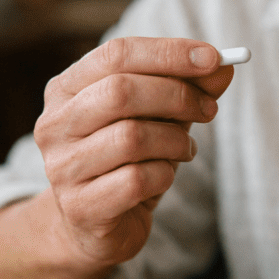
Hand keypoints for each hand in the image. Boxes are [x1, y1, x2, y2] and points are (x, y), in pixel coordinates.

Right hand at [33, 36, 233, 268]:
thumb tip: (224, 67)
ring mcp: (63, 167)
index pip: (116, 54)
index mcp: (66, 89)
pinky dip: (164, 175)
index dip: (169, 53)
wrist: (93, 225)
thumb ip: (187, 88)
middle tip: (209, 109)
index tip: (214, 59)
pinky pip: (136, 180)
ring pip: (131, 137)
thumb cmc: (128, 160)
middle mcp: (55, 124)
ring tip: (186, 149)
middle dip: (178, 96)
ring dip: (175, 140)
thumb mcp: (158, 117)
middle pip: (120, 92)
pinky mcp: (80, 206)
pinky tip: (164, 177)